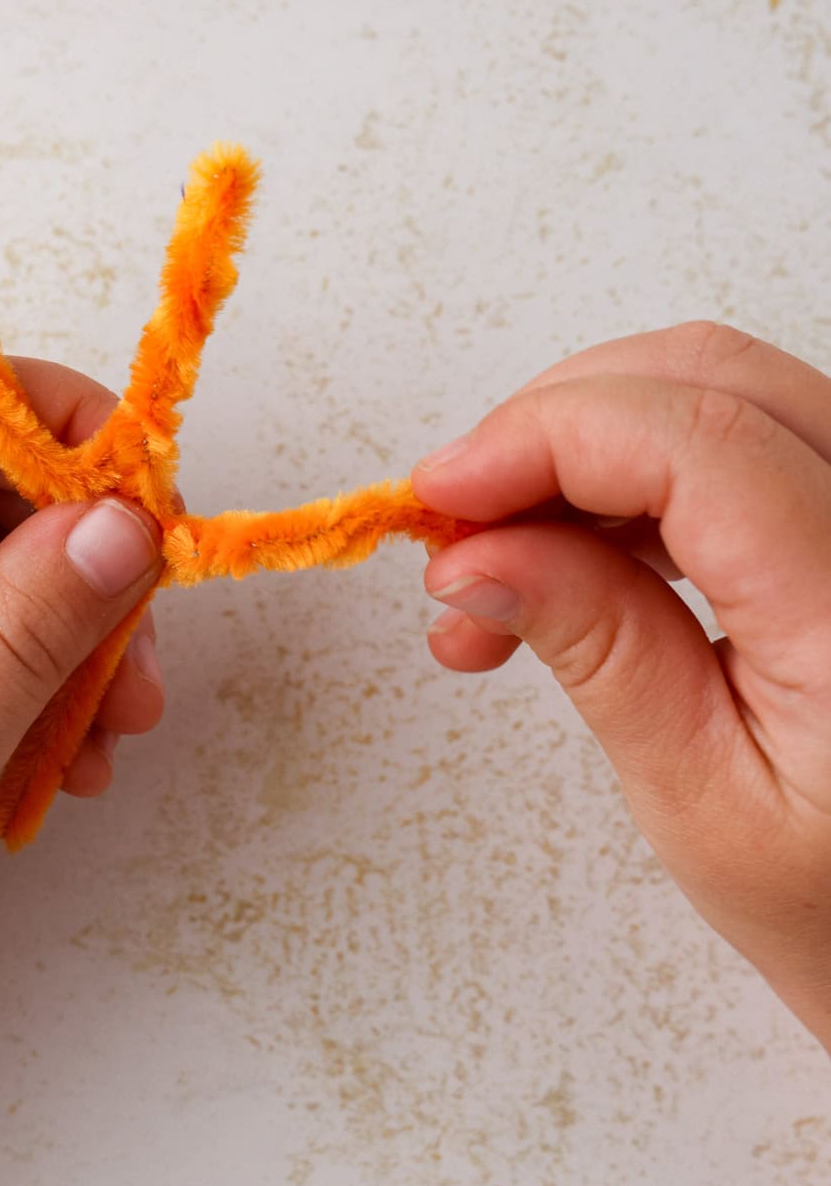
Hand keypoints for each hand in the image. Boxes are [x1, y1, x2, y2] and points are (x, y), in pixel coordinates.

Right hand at [412, 322, 830, 1049]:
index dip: (542, 438)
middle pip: (706, 381)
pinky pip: (745, 443)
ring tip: (498, 569)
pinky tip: (571, 558)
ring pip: (719, 396)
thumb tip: (475, 555)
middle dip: (552, 427)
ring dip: (585, 451)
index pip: (695, 442)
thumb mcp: (705, 804)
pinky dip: (637, 477)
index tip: (439, 496)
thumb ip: (599, 652)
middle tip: (455, 526)